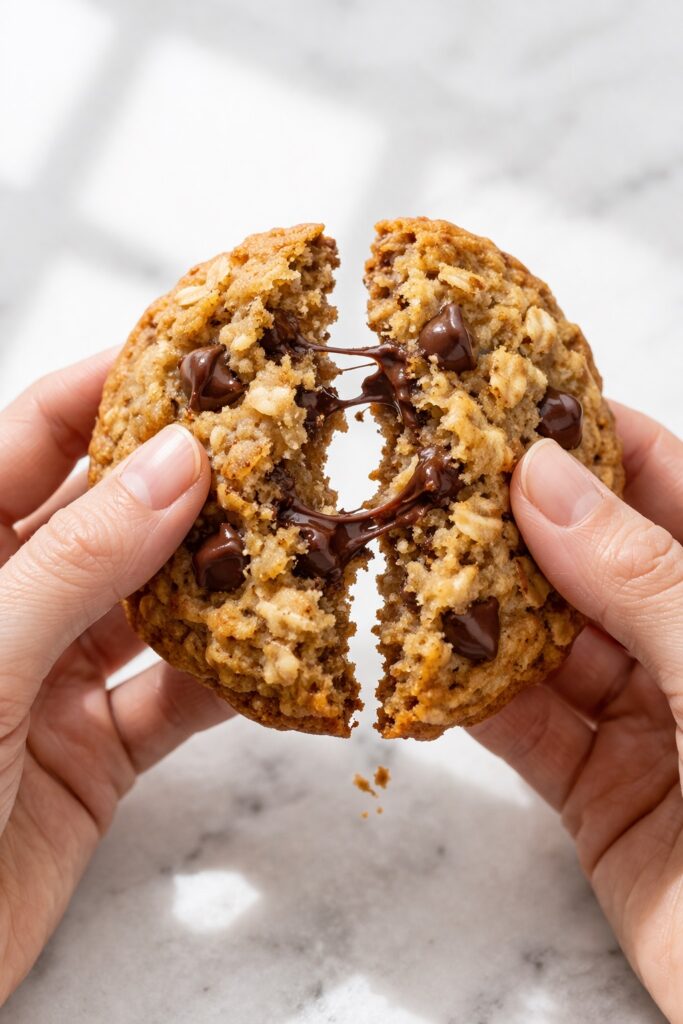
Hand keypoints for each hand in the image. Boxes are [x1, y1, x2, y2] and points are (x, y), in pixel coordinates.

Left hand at [0, 350, 231, 1001]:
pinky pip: (179, 698)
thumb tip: (177, 463)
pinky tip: (292, 655)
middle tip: (281, 436)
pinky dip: (236, 680)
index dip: (113, 383)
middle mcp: (10, 601)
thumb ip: (76, 562)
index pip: (33, 436)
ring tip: (307, 532)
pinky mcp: (96, 751)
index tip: (200, 348)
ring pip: (158, 602)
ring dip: (228, 577)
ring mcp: (54, 674)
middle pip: (111, 513)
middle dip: (193, 477)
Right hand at [470, 402, 682, 1022]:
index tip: (505, 400)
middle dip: (511, 518)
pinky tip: (417, 661)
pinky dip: (468, 699)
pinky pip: (523, 730)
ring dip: (476, 608)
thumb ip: (643, 579)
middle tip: (427, 472)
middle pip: (591, 559)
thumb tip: (541, 479)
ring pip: (545, 642)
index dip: (591, 437)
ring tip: (402, 555)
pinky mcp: (601, 797)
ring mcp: (650, 721)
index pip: (668, 486)